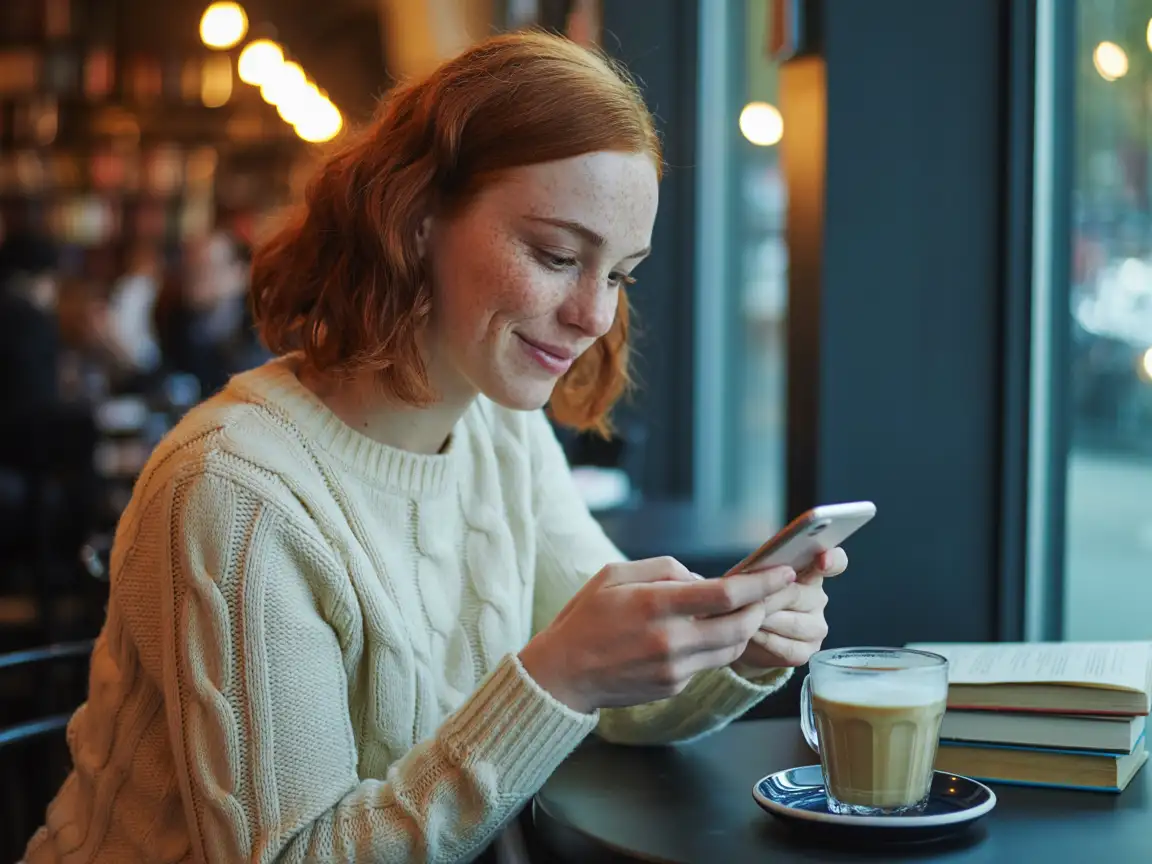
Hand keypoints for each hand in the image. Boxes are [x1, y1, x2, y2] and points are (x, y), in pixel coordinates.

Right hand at [519, 557, 798, 713]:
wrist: (563, 674)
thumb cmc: (586, 617)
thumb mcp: (614, 574)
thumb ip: (663, 569)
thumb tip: (702, 578)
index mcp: (655, 605)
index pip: (726, 596)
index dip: (762, 584)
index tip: (783, 574)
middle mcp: (670, 641)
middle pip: (741, 626)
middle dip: (764, 607)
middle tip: (775, 592)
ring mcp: (674, 669)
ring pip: (732, 649)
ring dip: (745, 628)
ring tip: (746, 609)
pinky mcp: (674, 687)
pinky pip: (708, 663)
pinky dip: (715, 646)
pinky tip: (704, 633)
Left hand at [733, 548, 847, 670]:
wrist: (743, 637)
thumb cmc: (749, 600)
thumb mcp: (751, 579)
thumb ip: (761, 571)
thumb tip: (758, 572)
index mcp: (808, 571)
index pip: (835, 562)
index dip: (832, 560)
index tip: (823, 561)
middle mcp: (817, 598)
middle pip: (796, 594)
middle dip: (766, 597)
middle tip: (744, 599)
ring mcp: (816, 627)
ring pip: (792, 623)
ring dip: (764, 620)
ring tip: (744, 617)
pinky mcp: (808, 652)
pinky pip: (788, 647)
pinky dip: (766, 640)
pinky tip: (752, 634)